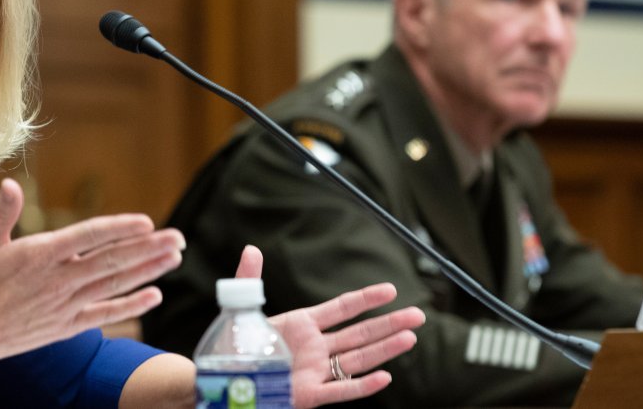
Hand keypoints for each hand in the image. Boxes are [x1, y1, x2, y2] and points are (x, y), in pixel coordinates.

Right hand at [0, 179, 184, 365]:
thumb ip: (3, 212)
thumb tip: (11, 184)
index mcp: (41, 254)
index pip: (89, 236)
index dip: (120, 228)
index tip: (146, 222)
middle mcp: (58, 279)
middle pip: (112, 261)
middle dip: (148, 249)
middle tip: (178, 238)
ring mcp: (64, 304)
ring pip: (114, 285)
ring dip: (147, 271)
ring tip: (174, 259)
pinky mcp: (65, 326)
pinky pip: (104, 314)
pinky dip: (130, 306)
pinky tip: (153, 295)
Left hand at [234, 246, 424, 408]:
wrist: (224, 376)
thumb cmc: (233, 346)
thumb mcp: (240, 309)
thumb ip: (248, 279)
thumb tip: (252, 249)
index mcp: (302, 324)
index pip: (341, 308)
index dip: (366, 299)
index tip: (391, 290)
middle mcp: (315, 347)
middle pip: (359, 333)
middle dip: (389, 324)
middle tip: (418, 315)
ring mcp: (315, 371)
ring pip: (357, 358)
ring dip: (384, 350)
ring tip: (410, 338)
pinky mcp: (309, 394)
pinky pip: (340, 390)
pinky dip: (362, 385)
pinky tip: (384, 377)